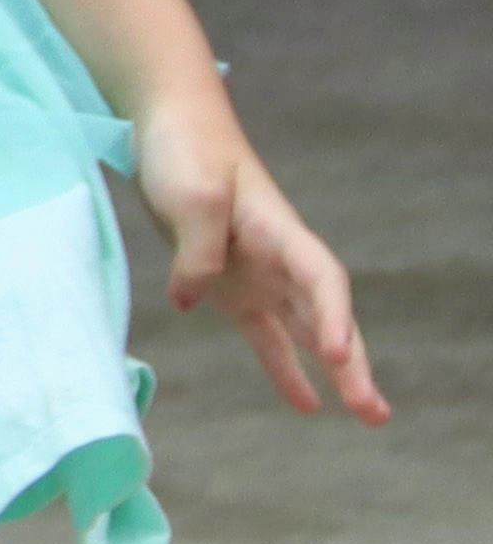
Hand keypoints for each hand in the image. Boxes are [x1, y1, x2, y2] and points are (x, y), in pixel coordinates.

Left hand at [131, 83, 384, 421]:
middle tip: (374, 412)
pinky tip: (306, 405)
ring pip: (308, 333)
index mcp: (280, 232)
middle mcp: (281, 259)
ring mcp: (261, 275)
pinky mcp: (233, 287)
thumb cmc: (186, 152)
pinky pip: (267, 336)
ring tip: (367, 416)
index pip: (322, 281)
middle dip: (352, 365)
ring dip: (335, 374)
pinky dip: (285, 368)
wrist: (170, 128)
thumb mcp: (191, 195)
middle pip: (327, 318)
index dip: (332, 317)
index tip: (333, 353)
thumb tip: (191, 300)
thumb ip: (198, 249)